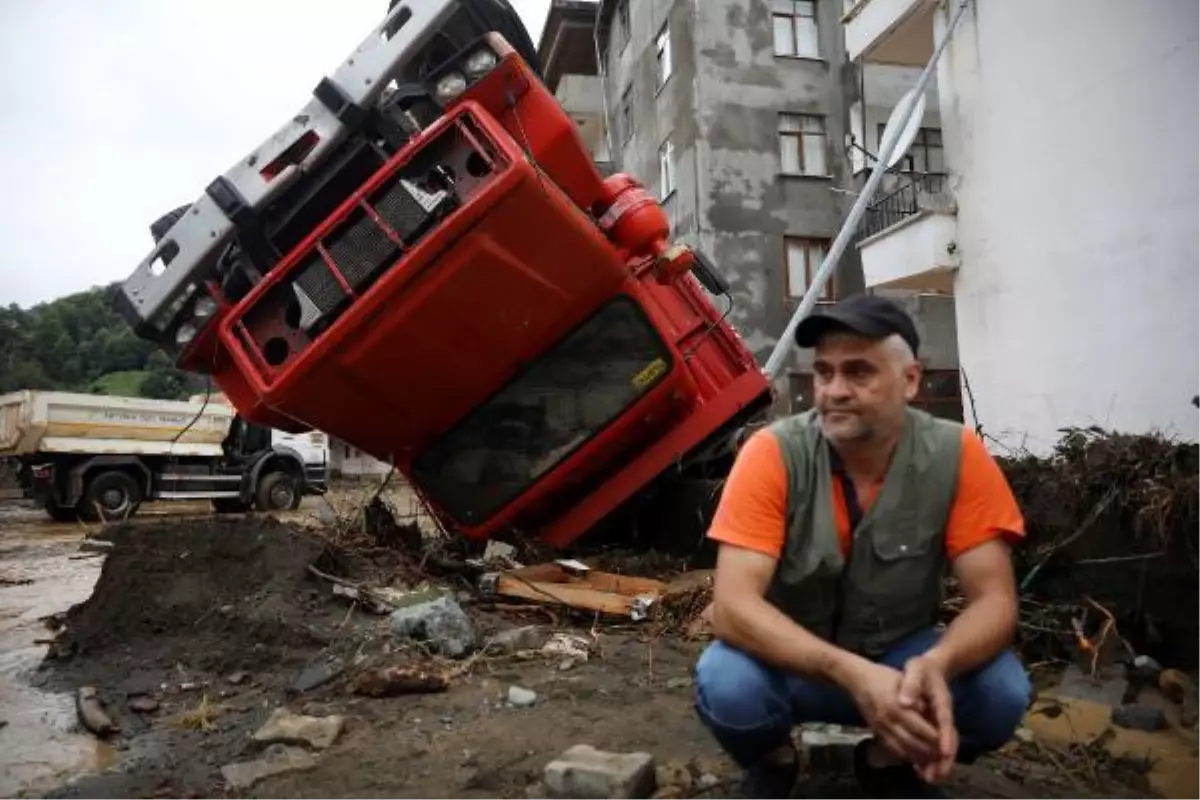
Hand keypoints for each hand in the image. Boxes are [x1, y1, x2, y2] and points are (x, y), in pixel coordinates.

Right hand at [848, 660, 942, 764]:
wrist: (858, 679)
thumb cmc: (883, 677)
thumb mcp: (903, 679)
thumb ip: (915, 694)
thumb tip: (926, 709)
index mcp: (896, 706)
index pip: (921, 728)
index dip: (936, 738)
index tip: (947, 741)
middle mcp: (887, 720)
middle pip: (912, 743)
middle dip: (929, 752)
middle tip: (943, 755)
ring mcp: (880, 728)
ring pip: (902, 749)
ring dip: (918, 757)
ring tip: (932, 759)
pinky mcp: (876, 732)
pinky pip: (892, 748)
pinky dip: (906, 755)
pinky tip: (915, 756)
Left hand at [898, 655, 957, 782]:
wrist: (930, 668)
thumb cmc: (922, 668)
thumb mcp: (916, 669)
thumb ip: (912, 684)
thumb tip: (905, 702)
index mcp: (941, 700)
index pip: (945, 720)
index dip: (945, 737)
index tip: (944, 752)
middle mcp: (944, 713)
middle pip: (948, 738)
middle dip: (944, 758)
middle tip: (938, 775)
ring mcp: (941, 721)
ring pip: (943, 745)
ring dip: (938, 762)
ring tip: (931, 778)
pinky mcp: (935, 726)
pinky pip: (936, 744)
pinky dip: (931, 756)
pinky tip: (922, 769)